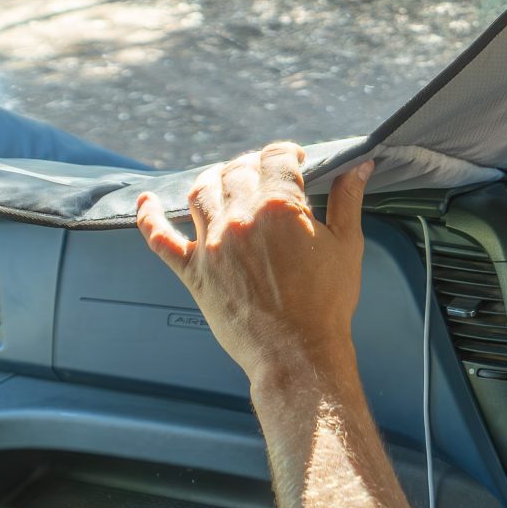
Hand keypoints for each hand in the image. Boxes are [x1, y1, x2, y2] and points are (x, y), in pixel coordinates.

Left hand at [136, 144, 372, 398]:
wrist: (298, 354)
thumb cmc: (327, 304)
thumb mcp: (347, 245)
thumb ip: (349, 199)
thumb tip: (359, 165)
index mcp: (279, 207)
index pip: (276, 157)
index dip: (288, 153)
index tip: (296, 160)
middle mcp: (240, 218)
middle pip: (237, 169)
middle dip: (254, 165)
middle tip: (265, 174)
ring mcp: (211, 245)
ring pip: (200, 192)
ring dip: (213, 179)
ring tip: (224, 181)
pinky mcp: (193, 272)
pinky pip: (160, 239)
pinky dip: (149, 217)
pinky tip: (147, 201)